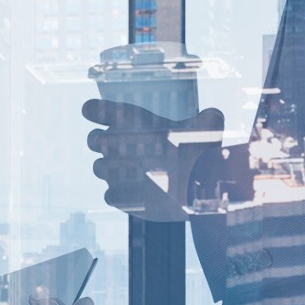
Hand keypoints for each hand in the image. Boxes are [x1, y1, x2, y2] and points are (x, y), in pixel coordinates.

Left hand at [85, 98, 229, 221]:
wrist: (197, 187)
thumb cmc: (201, 150)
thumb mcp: (208, 124)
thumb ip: (205, 118)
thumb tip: (212, 116)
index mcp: (129, 119)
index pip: (93, 109)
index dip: (93, 110)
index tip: (91, 112)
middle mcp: (113, 143)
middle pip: (93, 140)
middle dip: (105, 144)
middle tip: (124, 149)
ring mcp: (111, 171)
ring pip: (99, 168)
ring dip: (112, 169)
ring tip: (134, 173)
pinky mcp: (115, 196)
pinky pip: (109, 193)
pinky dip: (121, 193)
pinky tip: (139, 192)